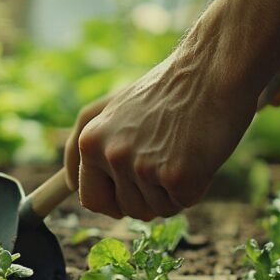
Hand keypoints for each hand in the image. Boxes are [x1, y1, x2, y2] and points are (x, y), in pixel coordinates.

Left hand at [71, 55, 257, 219]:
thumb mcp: (115, 111)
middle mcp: (111, 154)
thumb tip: (66, 185)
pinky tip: (199, 154)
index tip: (132, 189)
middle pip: (126, 209)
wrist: (213, 68)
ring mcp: (142, 166)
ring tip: (183, 149)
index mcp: (91, 140)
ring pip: (156, 210)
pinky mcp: (175, 176)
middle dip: (149, 195)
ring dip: (172, 191)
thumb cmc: (170, 91)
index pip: (89, 198)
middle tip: (167, 156)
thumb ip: (91, 147)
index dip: (114, 200)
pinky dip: (196, 186)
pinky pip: (182, 203)